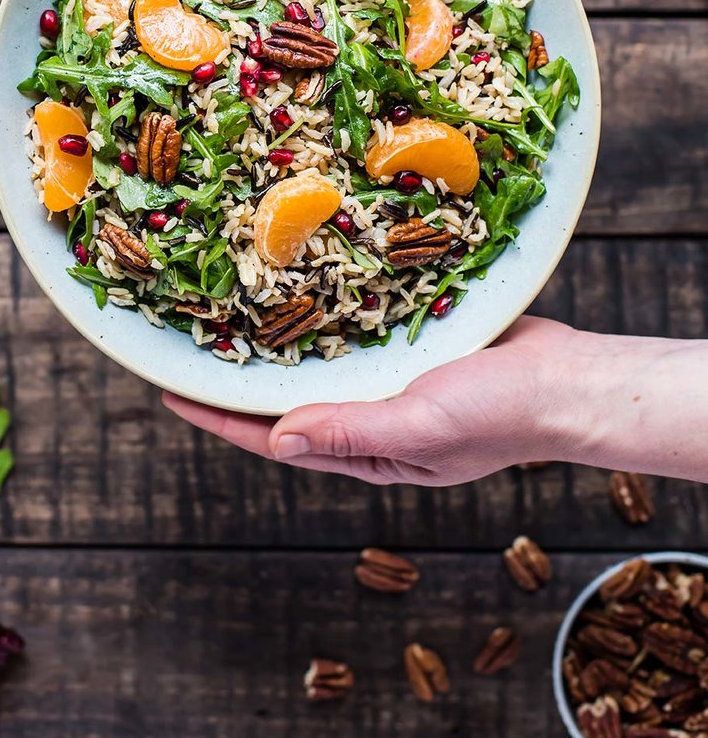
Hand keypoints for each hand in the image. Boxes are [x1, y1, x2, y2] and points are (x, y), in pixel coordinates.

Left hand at [162, 318, 707, 485]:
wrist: (570, 381)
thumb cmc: (502, 415)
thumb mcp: (419, 429)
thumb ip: (351, 432)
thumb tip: (276, 439)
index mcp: (364, 449)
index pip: (271, 436)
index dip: (217, 416)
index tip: (169, 391)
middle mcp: (369, 417)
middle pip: (286, 399)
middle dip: (237, 378)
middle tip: (188, 344)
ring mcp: (390, 381)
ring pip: (316, 363)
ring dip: (276, 342)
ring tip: (229, 313)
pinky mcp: (412, 346)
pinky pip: (354, 332)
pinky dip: (324, 314)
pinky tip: (302, 288)